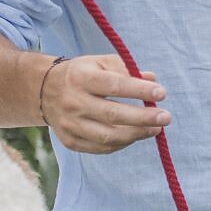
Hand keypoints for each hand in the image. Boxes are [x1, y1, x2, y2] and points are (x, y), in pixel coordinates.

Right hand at [43, 54, 169, 153]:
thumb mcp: (100, 63)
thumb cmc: (82, 74)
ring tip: (156, 129)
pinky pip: (101, 148)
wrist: (44, 91)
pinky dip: (122, 143)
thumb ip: (126, 69)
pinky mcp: (70, 141)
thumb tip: (152, 79)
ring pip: (107, 136)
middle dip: (143, 118)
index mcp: (81, 78)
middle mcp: (73, 102)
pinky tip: (135, 135)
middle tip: (166, 117)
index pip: (114, 85)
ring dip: (136, 134)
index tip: (162, 93)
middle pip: (112, 115)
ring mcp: (70, 124)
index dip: (139, 90)